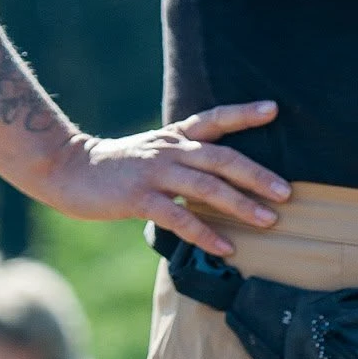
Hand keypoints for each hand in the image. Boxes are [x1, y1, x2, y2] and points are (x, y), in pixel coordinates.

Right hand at [32, 103, 289, 258]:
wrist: (70, 171)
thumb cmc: (120, 168)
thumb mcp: (156, 154)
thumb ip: (187, 161)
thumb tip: (226, 182)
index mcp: (175, 138)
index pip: (214, 120)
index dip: (243, 114)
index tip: (273, 110)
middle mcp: (169, 150)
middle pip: (221, 158)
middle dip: (257, 175)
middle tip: (287, 193)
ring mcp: (154, 173)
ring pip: (206, 186)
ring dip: (240, 205)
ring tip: (268, 222)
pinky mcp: (139, 197)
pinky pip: (179, 217)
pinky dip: (206, 233)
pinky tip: (227, 248)